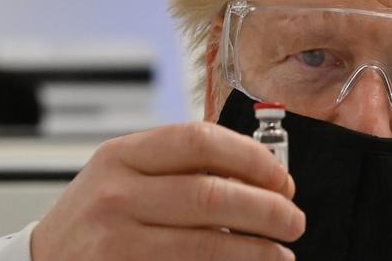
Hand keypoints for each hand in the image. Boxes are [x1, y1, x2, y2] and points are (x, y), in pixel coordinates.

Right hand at [31, 122, 304, 259]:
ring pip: (206, 245)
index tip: (281, 177)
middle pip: (211, 195)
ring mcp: (116, 242)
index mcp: (123, 156)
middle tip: (293, 219)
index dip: (252, 158)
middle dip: (267, 209)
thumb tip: (259, 174)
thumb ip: (183, 167)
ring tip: (281, 253)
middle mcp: (116, 195)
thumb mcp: (127, 173)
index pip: (200, 140)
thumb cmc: (98, 214)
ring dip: (256, 251)